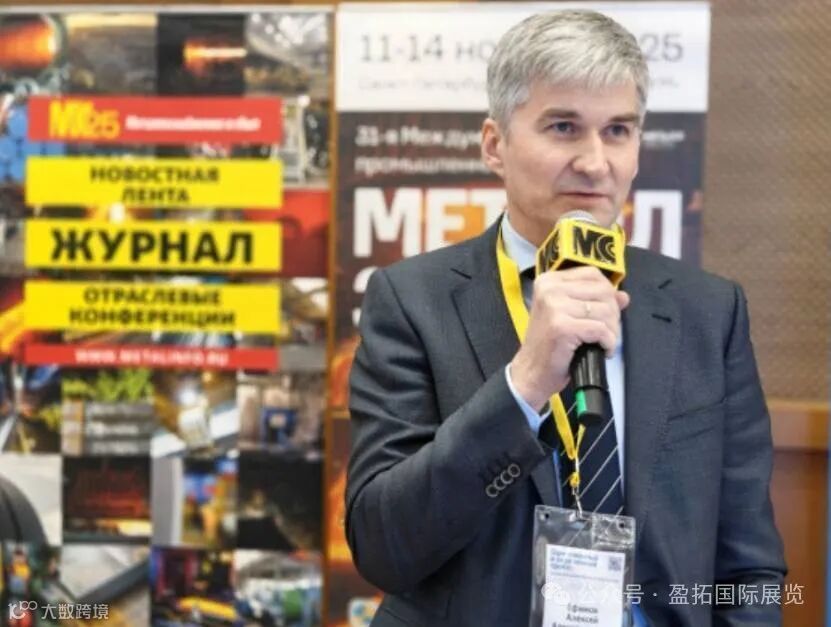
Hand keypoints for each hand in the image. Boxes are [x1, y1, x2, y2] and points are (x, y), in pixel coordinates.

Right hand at [509, 266, 629, 410]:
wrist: (530, 372)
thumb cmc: (549, 345)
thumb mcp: (568, 315)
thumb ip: (594, 301)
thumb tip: (623, 296)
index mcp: (549, 281)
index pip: (593, 275)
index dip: (607, 294)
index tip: (603, 313)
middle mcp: (549, 289)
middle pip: (603, 291)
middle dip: (612, 315)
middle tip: (605, 332)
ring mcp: (554, 307)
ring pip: (605, 311)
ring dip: (612, 331)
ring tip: (602, 343)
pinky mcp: (562, 327)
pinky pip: (601, 329)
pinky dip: (608, 343)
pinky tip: (602, 350)